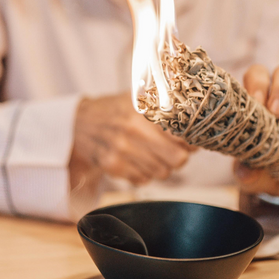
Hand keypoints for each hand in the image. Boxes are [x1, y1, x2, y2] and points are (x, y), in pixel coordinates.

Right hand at [69, 92, 194, 187]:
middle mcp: (132, 130)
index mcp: (143, 110)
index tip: (191, 141)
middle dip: (180, 157)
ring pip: (162, 173)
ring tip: (153, 154)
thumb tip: (199, 123)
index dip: (191, 141)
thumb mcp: (139, 98)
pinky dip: (145, 173)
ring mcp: (121, 150)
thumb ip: (166, 107)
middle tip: (174, 150)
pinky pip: (143, 180)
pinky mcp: (112, 166)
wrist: (79, 121)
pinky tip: (137, 160)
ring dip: (162, 166)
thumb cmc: (115, 109)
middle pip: (177, 160)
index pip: (181, 134)